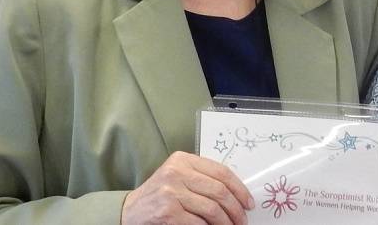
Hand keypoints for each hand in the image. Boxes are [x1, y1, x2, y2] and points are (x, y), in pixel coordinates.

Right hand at [121, 151, 253, 224]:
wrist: (129, 211)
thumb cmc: (160, 194)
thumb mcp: (179, 176)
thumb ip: (202, 177)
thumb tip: (236, 193)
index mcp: (183, 160)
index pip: (221, 172)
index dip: (239, 188)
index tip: (248, 202)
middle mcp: (177, 172)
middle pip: (219, 191)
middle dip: (236, 208)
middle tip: (243, 219)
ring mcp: (171, 193)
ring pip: (211, 209)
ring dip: (226, 222)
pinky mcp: (168, 213)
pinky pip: (198, 223)